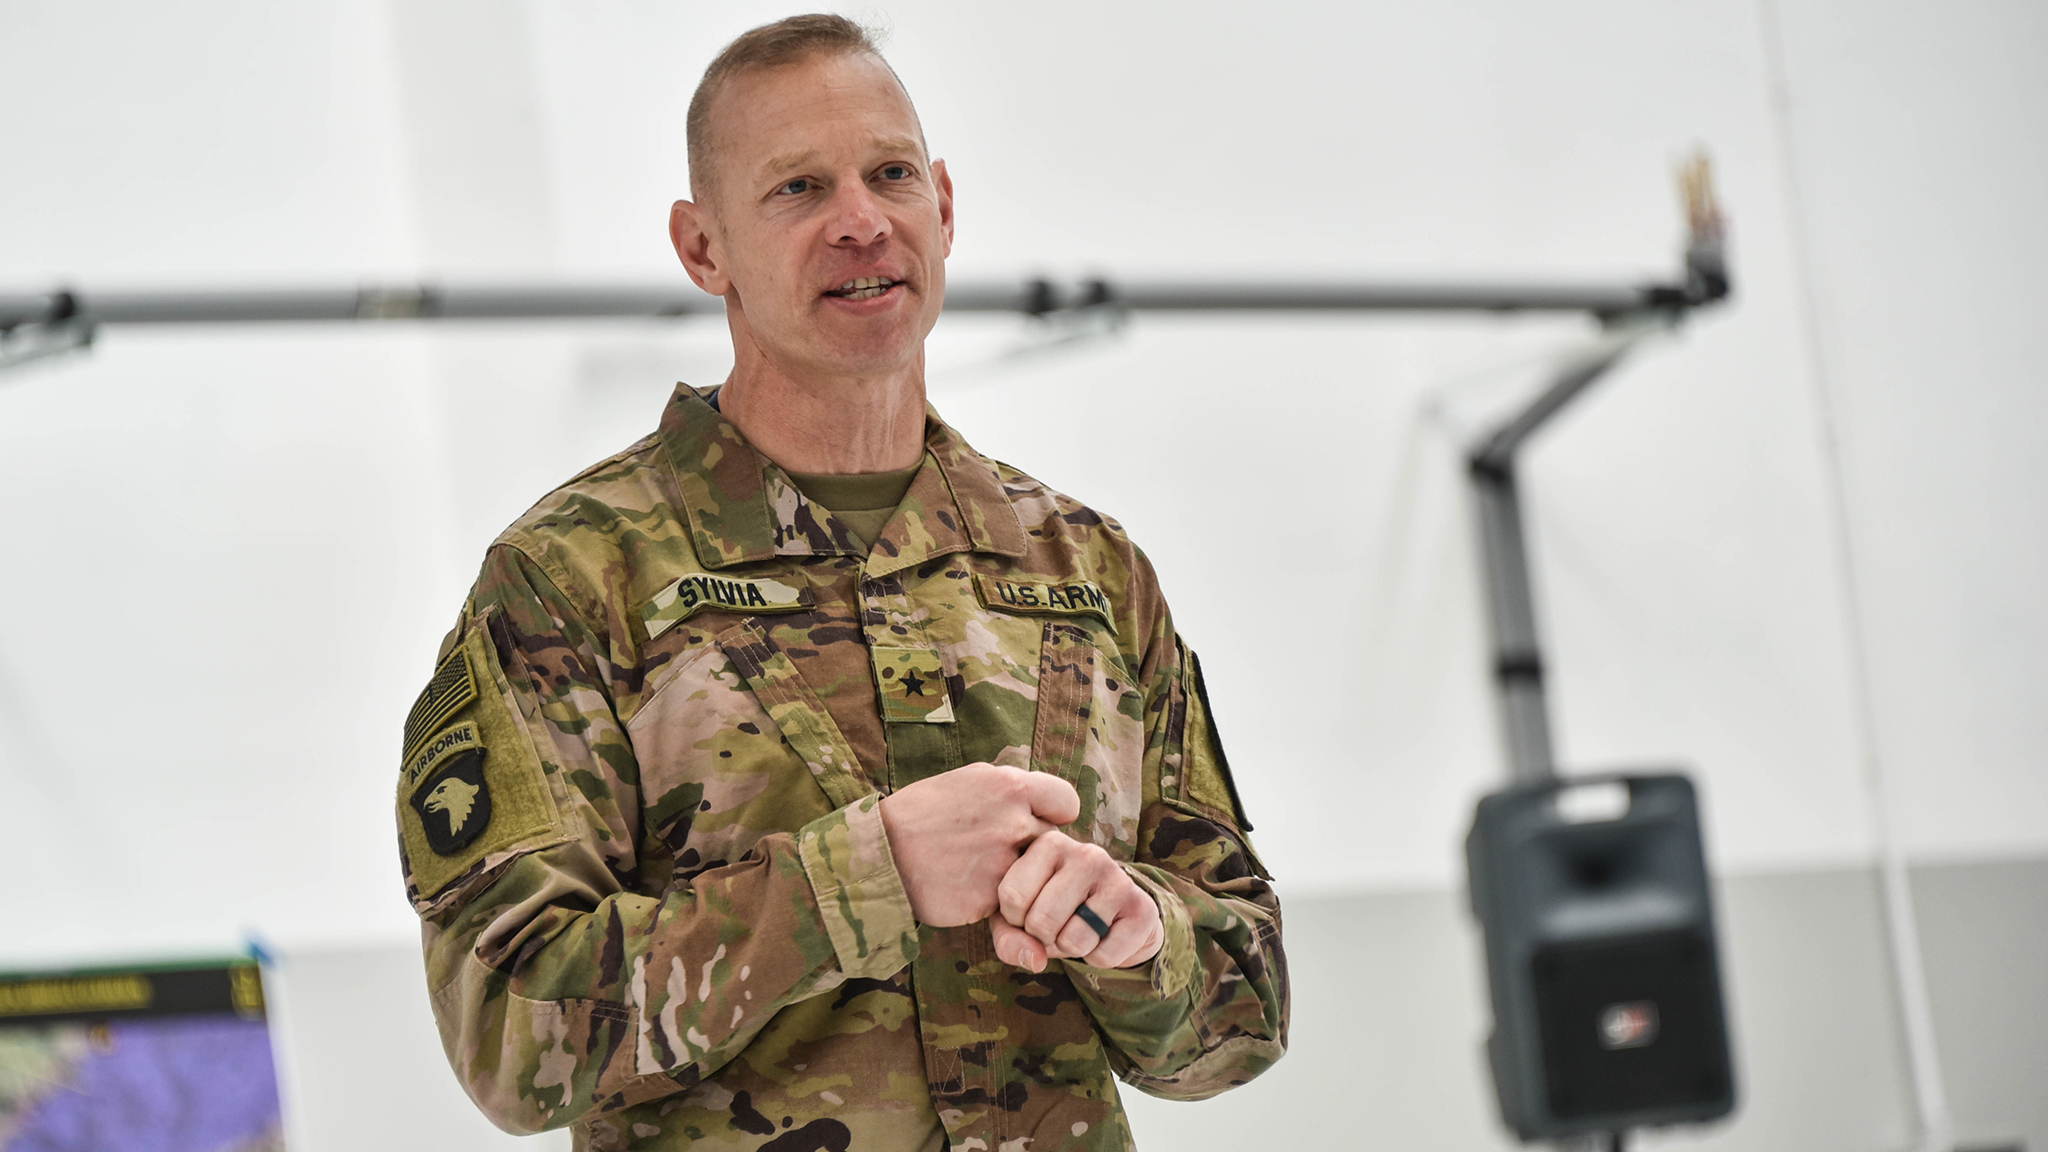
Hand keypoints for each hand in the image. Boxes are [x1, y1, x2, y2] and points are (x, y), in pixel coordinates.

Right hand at [878, 763, 1079, 927]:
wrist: (880, 853)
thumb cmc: (921, 813)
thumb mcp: (968, 780)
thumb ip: (1009, 788)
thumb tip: (1041, 797)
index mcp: (1010, 786)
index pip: (1068, 802)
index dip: (1055, 815)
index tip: (1038, 822)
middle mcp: (1014, 822)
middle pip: (1054, 842)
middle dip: (1034, 849)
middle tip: (1001, 852)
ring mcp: (1004, 862)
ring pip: (1035, 876)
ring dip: (1020, 877)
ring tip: (981, 870)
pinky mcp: (991, 899)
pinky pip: (1011, 902)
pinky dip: (995, 899)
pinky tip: (967, 888)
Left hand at [990, 831, 1163, 971]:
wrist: (1114, 915)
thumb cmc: (1054, 909)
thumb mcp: (1019, 915)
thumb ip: (1008, 935)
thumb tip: (1034, 959)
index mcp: (1051, 843)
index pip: (1012, 895)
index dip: (1015, 919)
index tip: (1029, 910)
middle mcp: (1087, 854)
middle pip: (1041, 921)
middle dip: (1043, 938)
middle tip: (1057, 925)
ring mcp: (1118, 879)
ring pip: (1073, 941)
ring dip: (1071, 950)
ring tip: (1081, 929)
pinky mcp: (1142, 909)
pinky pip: (1102, 956)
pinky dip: (1098, 959)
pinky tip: (1105, 937)